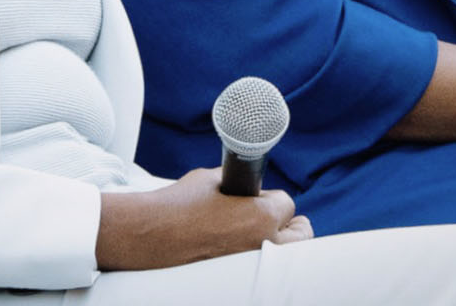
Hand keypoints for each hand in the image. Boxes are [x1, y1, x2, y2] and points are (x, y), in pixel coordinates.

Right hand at [95, 167, 311, 271]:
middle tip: (282, 218)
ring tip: (268, 234)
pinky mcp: (239, 277)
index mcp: (262, 215)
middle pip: (302, 234)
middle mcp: (264, 243)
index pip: (287, 203)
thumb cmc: (180, 203)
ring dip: (281, 242)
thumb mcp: (211, 179)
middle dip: (291, 224)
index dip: (272, 197)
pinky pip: (263, 266)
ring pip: (287, 254)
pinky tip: (248, 248)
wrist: (153, 234)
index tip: (262, 196)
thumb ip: (237, 181)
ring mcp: (253, 263)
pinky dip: (260, 257)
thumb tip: (246, 181)